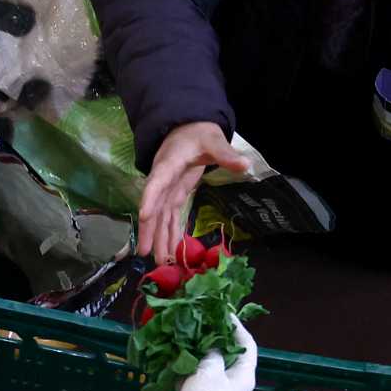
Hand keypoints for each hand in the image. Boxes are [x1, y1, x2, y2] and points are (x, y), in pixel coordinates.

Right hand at [139, 122, 249, 264]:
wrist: (187, 128)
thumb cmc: (198, 133)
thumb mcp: (213, 140)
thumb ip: (226, 154)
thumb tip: (245, 165)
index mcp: (169, 164)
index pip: (157, 182)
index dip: (150, 199)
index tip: (145, 216)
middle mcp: (163, 180)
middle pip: (154, 207)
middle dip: (150, 230)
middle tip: (146, 252)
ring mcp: (168, 190)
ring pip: (160, 217)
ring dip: (159, 238)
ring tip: (158, 261)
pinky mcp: (174, 195)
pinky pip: (170, 217)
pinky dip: (170, 234)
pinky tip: (170, 252)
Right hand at [167, 324, 256, 390]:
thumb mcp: (210, 369)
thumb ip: (212, 351)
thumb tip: (212, 341)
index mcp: (244, 374)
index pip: (247, 345)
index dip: (238, 327)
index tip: (225, 312)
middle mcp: (234, 382)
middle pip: (227, 354)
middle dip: (214, 338)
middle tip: (201, 321)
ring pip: (209, 366)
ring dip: (197, 352)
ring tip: (185, 335)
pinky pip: (195, 378)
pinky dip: (185, 368)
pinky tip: (173, 357)